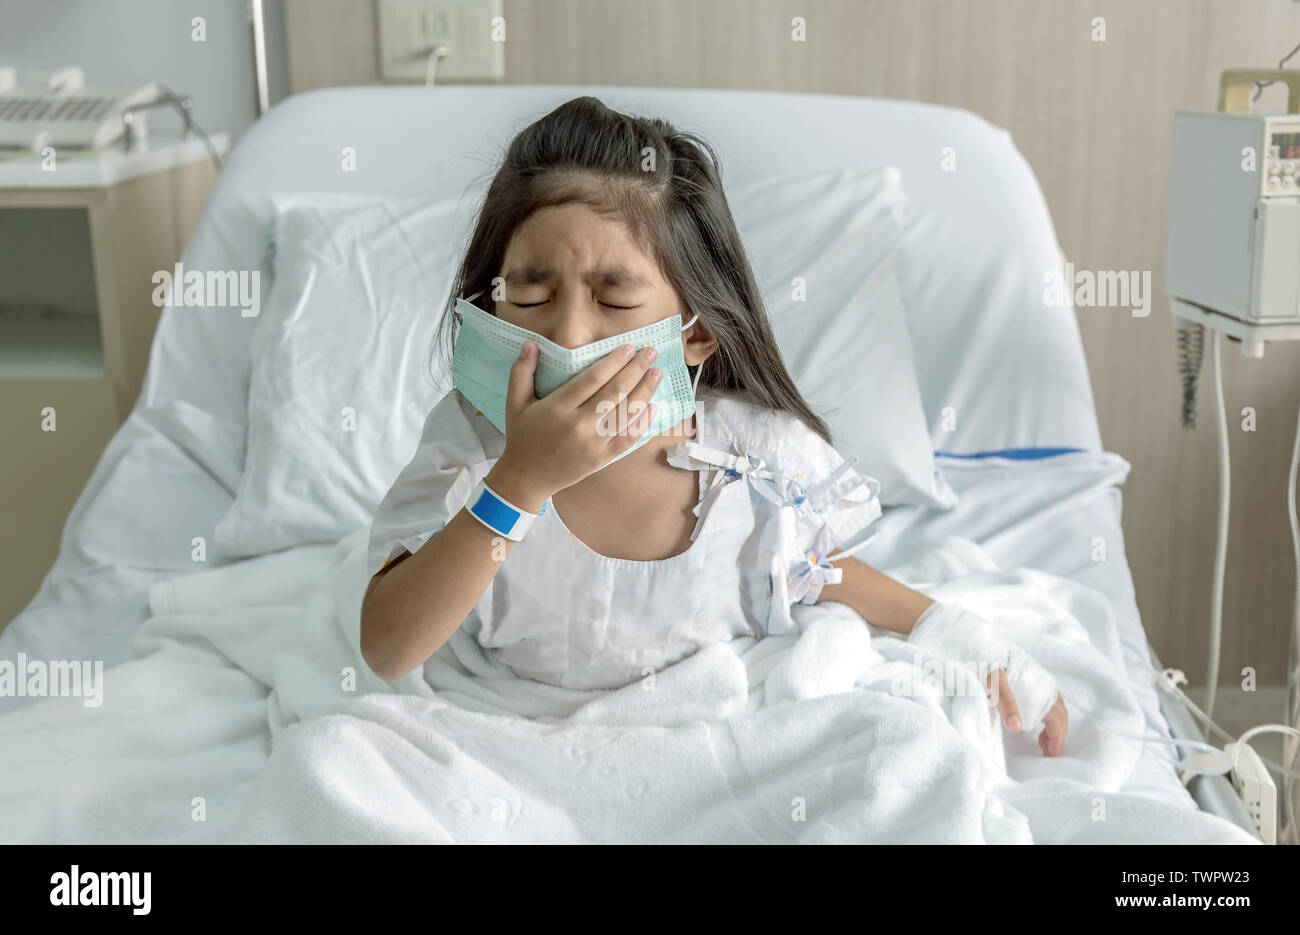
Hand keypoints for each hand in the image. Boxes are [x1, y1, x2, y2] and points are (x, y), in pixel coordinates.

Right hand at [491, 340, 661, 505]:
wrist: (527, 477)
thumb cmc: (522, 436)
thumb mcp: (515, 402)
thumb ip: (521, 371)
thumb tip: (531, 344)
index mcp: (558, 407)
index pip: (592, 379)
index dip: (613, 362)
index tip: (629, 347)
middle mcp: (579, 425)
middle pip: (615, 392)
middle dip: (636, 370)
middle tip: (651, 352)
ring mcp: (593, 443)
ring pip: (625, 414)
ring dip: (644, 392)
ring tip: (657, 373)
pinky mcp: (602, 458)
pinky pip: (628, 438)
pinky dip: (642, 422)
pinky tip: (653, 406)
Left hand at [986, 669, 1068, 756]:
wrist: (980, 643)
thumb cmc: (987, 663)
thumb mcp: (994, 683)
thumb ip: (1006, 703)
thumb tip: (1017, 728)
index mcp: (1042, 689)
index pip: (1058, 720)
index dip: (1057, 739)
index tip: (1052, 757)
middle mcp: (1046, 685)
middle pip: (1060, 715)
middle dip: (1057, 736)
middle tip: (1048, 754)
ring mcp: (1040, 681)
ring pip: (1055, 708)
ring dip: (1052, 727)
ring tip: (1041, 744)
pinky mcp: (1031, 679)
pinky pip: (1047, 701)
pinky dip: (1046, 716)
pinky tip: (1033, 723)